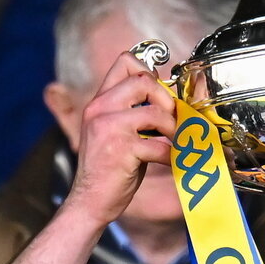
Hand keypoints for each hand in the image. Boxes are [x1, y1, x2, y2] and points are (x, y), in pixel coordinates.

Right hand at [66, 52, 175, 228]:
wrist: (90, 201)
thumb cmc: (107, 170)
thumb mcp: (112, 132)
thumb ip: (131, 113)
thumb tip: (167, 100)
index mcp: (99, 102)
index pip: (125, 62)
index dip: (150, 74)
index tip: (160, 97)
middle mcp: (100, 109)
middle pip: (143, 80)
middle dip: (166, 100)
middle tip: (172, 120)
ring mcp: (109, 128)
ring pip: (155, 112)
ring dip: (173, 129)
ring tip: (175, 142)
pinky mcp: (122, 150)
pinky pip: (160, 145)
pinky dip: (172, 155)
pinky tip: (173, 162)